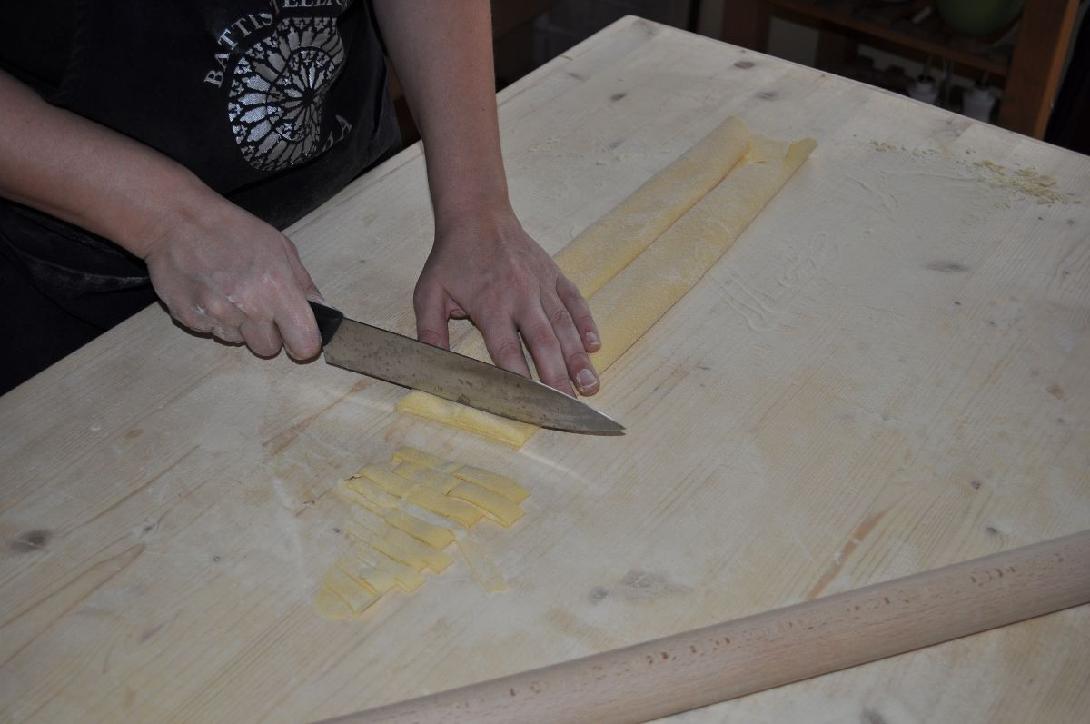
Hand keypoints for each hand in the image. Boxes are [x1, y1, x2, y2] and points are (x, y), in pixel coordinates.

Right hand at [141, 198, 322, 359]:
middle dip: (268, 333)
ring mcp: (217, 316)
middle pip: (268, 349)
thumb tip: (320, 311)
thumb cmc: (232, 229)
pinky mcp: (190, 319)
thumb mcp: (280, 247)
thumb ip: (303, 284)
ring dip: (240, 325)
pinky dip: (214, 319)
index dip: (304, 342)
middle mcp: (249, 307)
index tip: (299, 335)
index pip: (304, 343)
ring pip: (239, 342)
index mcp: (277, 289)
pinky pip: (212, 332)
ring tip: (230, 292)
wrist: (177, 220)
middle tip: (258, 306)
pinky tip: (210, 292)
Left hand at [413, 207, 600, 395]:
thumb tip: (429, 363)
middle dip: (558, 376)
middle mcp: (521, 296)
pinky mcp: (554, 275)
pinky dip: (585, 324)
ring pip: (564, 326)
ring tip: (590, 384)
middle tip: (570, 405)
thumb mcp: (429, 292)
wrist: (477, 214)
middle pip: (543, 343)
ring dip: (578, 357)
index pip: (506, 350)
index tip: (529, 404)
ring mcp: (541, 285)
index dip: (519, 378)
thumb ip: (430, 330)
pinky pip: (574, 302)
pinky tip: (594, 346)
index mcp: (490, 305)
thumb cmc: (452, 257)